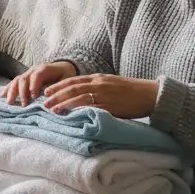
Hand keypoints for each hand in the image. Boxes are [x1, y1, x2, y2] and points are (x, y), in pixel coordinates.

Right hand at [3, 61, 75, 105]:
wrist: (63, 66)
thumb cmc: (65, 75)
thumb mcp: (67, 80)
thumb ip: (61, 88)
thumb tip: (55, 100)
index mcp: (44, 69)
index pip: (37, 75)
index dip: (34, 85)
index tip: (33, 96)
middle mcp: (33, 69)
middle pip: (24, 78)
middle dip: (22, 92)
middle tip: (24, 104)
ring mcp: (27, 73)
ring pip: (17, 80)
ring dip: (12, 91)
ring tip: (10, 102)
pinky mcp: (24, 78)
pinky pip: (14, 82)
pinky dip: (8, 88)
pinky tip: (2, 96)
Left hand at [43, 74, 158, 118]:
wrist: (150, 94)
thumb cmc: (131, 91)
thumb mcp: (111, 84)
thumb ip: (97, 87)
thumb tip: (82, 95)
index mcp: (98, 78)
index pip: (73, 80)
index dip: (58, 86)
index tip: (47, 91)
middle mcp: (99, 84)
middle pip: (72, 89)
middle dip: (56, 95)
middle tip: (44, 102)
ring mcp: (104, 94)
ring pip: (78, 98)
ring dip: (63, 104)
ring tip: (52, 110)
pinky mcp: (111, 105)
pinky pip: (91, 108)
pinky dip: (79, 111)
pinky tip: (70, 115)